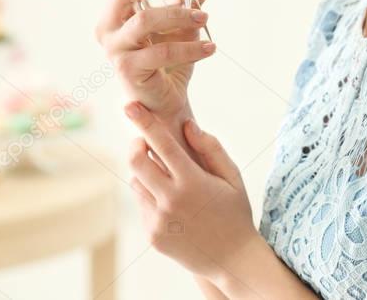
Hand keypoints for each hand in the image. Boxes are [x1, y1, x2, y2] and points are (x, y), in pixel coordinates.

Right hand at [95, 0, 214, 121]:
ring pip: (144, 20)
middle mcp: (108, 26)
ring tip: (204, 16)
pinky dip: (190, 46)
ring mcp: (115, 49)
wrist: (166, 101)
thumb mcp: (184, 24)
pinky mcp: (128, 70)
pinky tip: (210, 46)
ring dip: (178, 14)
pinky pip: (161, 51)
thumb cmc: (169, 59)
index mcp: (116, 10)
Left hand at [125, 100, 259, 281]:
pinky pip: (142, 204)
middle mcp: (171, 201)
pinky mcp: (152, 234)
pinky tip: (173, 205)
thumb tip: (187, 124)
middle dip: (137, 144)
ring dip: (146, 173)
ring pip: (136, 182)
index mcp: (193, 182)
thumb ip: (210, 148)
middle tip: (146, 142)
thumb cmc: (236, 212)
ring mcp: (159, 220)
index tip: (130, 106)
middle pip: (136, 161)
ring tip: (169, 180)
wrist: (233, 260)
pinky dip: (151, 196)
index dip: (144, 122)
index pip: (162, 144)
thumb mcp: (232, 177)